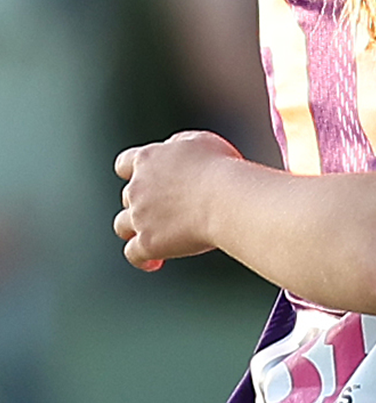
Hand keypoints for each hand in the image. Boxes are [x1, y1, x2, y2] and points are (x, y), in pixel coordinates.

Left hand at [113, 131, 242, 270]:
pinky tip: (156, 261)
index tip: (146, 178)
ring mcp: (139, 217)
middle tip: (170, 207)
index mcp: (148, 159)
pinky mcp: (148, 243)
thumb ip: (178, 144)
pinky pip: (134, 254)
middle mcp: (137, 188)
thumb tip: (171, 149)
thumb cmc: (220, 167)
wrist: (225, 199)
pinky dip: (142, 259)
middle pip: (128, 196)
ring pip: (123, 226)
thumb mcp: (200, 141)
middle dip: (144, 201)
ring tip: (156, 233)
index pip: (124, 164)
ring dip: (136, 228)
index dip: (132, 172)